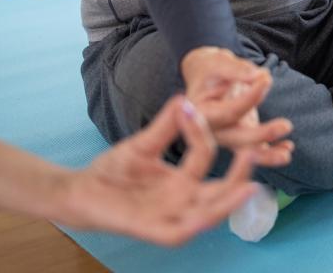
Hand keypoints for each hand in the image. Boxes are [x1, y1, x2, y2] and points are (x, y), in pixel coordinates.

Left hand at [56, 96, 257, 245]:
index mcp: (184, 181)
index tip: (189, 105)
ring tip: (247, 186)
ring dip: (228, 203)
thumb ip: (165, 124)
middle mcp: (182, 200)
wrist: (78, 190)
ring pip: (208, 216)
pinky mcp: (149, 230)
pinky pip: (177, 234)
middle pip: (221, 192)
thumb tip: (185, 98)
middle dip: (241, 175)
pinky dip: (193, 226)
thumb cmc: (112, 171)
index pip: (205, 155)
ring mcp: (168, 217)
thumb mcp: (144, 144)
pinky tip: (204, 216)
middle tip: (255, 151)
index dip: (201, 131)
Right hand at [180, 47, 293, 167]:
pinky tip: (288, 148)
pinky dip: (271, 152)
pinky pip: (255, 150)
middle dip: (262, 135)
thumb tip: (260, 76)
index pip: (230, 112)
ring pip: (247, 151)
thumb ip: (237, 70)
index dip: (250, 98)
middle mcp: (213, 132)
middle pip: (237, 138)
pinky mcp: (240, 138)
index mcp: (200, 115)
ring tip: (286, 154)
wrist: (208, 78)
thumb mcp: (219, 64)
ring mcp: (227, 138)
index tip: (265, 79)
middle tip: (287, 125)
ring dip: (268, 155)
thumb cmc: (213, 70)